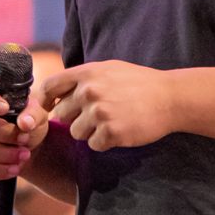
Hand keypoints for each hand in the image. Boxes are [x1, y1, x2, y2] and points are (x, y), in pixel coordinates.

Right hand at [0, 78, 49, 179]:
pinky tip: (14, 168)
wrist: (27, 145)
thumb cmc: (27, 122)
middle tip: (24, 139)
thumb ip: (33, 114)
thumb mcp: (36, 114)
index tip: (6, 109)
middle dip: (4, 134)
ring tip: (24, 155)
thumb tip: (25, 123)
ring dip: (4, 154)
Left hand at [38, 60, 175, 151]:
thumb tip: (56, 92)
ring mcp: (100, 112)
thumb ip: (83, 79)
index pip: (49, 86)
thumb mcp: (109, 69)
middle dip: (75, 118)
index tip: (48, 109)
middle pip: (61, 115)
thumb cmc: (139, 83)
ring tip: (111, 122)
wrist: (170, 97)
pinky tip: (120, 131)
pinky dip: (105, 142)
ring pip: (76, 133)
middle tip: (98, 115)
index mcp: (87, 73)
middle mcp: (90, 91)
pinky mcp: (111, 132)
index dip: (44, 100)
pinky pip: (94, 145)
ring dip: (90, 132)